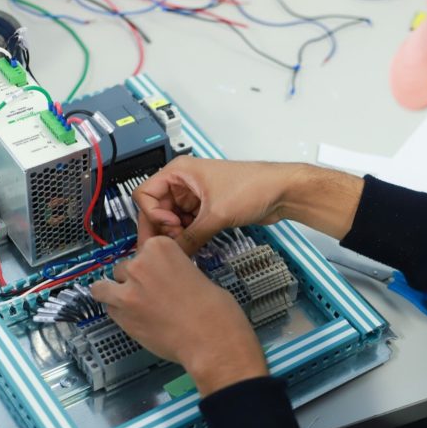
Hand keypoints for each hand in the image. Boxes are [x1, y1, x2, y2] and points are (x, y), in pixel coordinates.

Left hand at [90, 236, 268, 396]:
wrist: (211, 340)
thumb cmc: (215, 309)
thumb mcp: (197, 275)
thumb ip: (174, 272)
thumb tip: (165, 280)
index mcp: (160, 248)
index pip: (145, 248)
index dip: (152, 262)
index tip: (160, 272)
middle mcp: (139, 265)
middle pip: (123, 267)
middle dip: (134, 279)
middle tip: (152, 293)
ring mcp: (126, 292)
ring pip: (103, 288)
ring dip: (115, 293)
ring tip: (133, 304)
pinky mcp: (121, 318)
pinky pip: (110, 310)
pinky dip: (119, 313)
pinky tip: (136, 320)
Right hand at [134, 157, 303, 254]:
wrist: (282, 192)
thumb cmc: (254, 186)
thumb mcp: (216, 214)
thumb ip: (191, 237)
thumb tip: (173, 255)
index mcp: (179, 172)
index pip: (145, 194)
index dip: (153, 215)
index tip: (170, 228)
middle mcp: (183, 183)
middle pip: (156, 210)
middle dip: (162, 229)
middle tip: (171, 247)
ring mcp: (195, 197)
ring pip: (171, 220)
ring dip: (176, 236)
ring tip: (187, 247)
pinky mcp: (206, 210)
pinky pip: (187, 226)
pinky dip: (188, 237)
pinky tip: (194, 247)